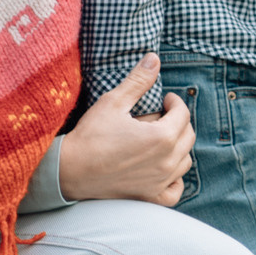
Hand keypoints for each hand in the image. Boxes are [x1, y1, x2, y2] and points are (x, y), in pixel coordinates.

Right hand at [57, 53, 192, 205]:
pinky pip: (175, 190)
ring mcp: (160, 182)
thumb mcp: (113, 102)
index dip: (174, 102)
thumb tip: (154, 58)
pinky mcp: (149, 197)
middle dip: (177, 122)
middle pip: (188, 136)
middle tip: (160, 116)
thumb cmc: (89, 136)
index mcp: (162, 137)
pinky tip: (162, 168)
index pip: (183, 114)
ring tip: (158, 138)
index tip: (164, 99)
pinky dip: (174, 179)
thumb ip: (138, 81)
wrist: (68, 171)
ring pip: (184, 161)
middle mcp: (166, 162)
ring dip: (177, 147)